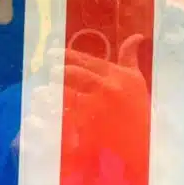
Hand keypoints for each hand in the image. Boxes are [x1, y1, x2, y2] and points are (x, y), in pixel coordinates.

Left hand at [52, 35, 151, 184]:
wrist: (142, 148)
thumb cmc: (139, 112)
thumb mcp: (137, 82)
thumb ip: (130, 57)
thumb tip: (137, 36)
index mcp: (116, 75)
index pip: (87, 61)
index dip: (67, 55)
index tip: (52, 54)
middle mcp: (105, 88)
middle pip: (73, 74)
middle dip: (58, 73)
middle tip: (49, 73)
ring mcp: (95, 109)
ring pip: (64, 95)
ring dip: (50, 93)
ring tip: (42, 94)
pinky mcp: (86, 129)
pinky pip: (63, 118)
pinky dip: (52, 114)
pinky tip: (42, 114)